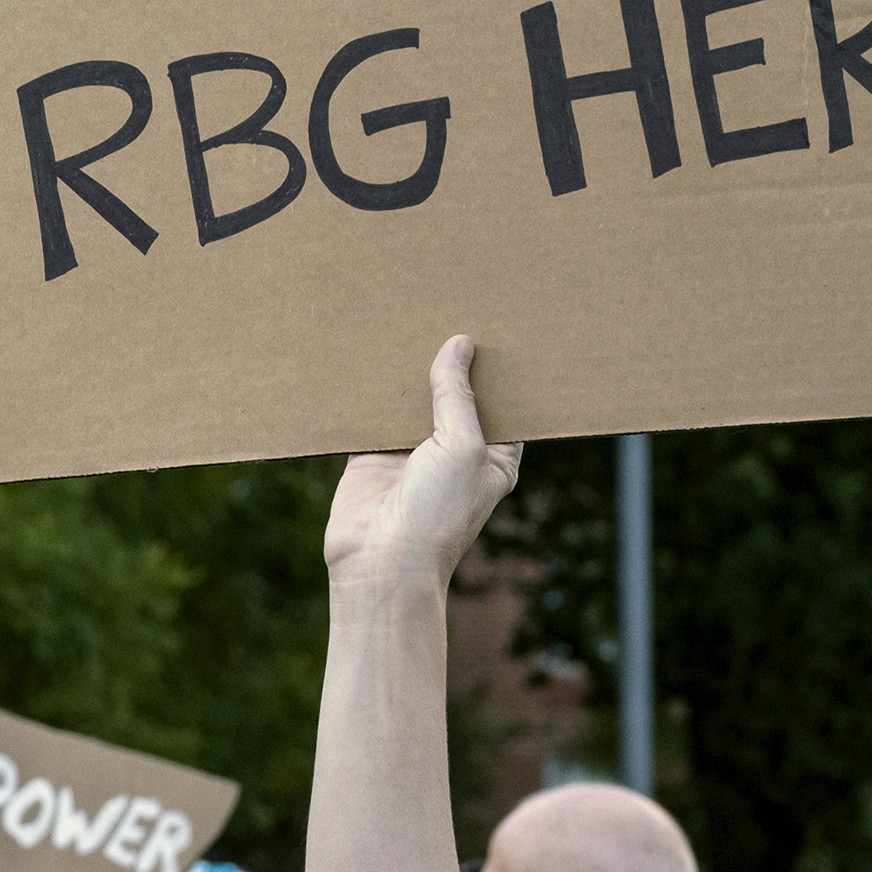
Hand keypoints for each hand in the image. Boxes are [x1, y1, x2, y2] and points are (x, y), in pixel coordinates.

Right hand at [322, 336, 523, 588]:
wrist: (380, 563)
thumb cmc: (437, 516)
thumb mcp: (462, 446)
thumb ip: (457, 395)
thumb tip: (458, 345)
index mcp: (493, 454)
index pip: (502, 401)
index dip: (500, 368)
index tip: (499, 325)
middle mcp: (454, 451)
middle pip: (455, 394)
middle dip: (451, 361)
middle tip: (450, 308)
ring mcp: (412, 452)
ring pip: (411, 400)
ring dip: (408, 372)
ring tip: (408, 321)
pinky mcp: (372, 455)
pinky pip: (371, 414)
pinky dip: (368, 391)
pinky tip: (368, 355)